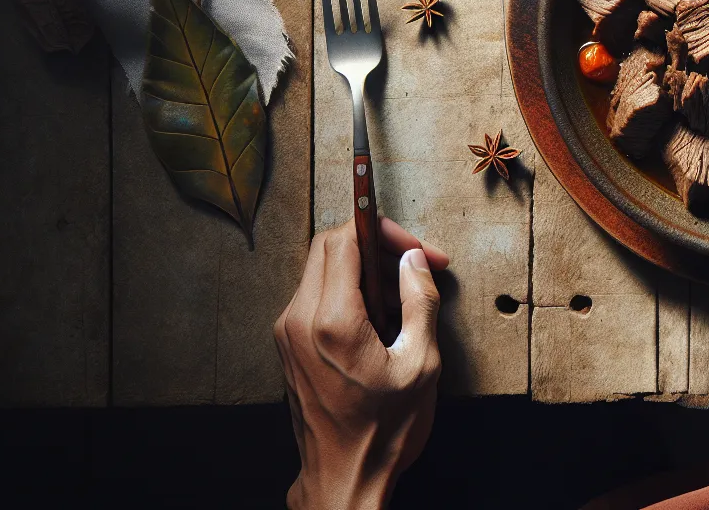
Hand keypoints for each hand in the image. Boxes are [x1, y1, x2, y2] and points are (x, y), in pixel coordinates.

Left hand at [275, 217, 449, 509]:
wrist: (343, 477)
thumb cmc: (383, 430)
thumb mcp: (421, 364)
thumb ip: (420, 301)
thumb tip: (414, 261)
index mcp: (331, 321)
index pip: (344, 240)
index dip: (383, 231)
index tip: (416, 247)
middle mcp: (299, 320)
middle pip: (328, 248)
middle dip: (375, 244)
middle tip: (414, 262)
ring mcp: (287, 333)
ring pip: (321, 270)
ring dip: (362, 268)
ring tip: (402, 293)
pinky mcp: (288, 345)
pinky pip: (315, 295)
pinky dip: (347, 290)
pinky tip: (380, 315)